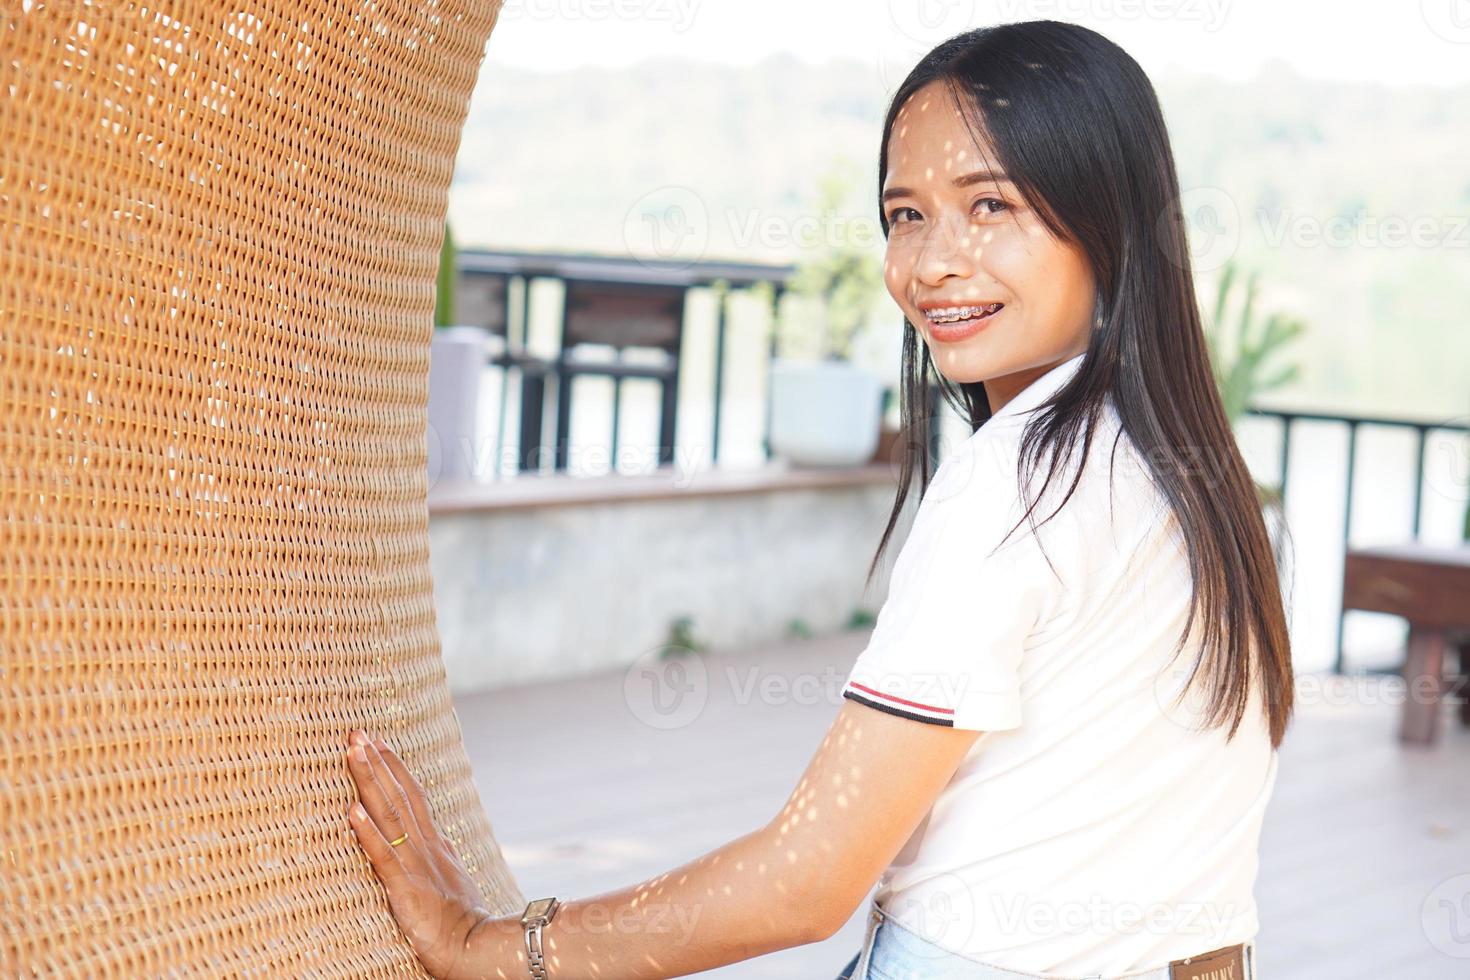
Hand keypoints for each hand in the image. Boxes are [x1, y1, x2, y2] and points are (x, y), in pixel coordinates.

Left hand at [345, 729, 493, 979]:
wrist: (477, 946)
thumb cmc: (464, 923)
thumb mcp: (452, 881)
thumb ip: (439, 859)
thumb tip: (436, 842)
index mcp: (436, 844)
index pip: (413, 797)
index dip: (395, 769)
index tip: (379, 743)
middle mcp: (426, 846)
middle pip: (398, 795)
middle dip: (377, 762)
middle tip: (357, 732)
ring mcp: (415, 864)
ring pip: (389, 813)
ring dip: (369, 781)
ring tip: (353, 752)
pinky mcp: (405, 887)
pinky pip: (383, 854)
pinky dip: (367, 830)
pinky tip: (352, 810)